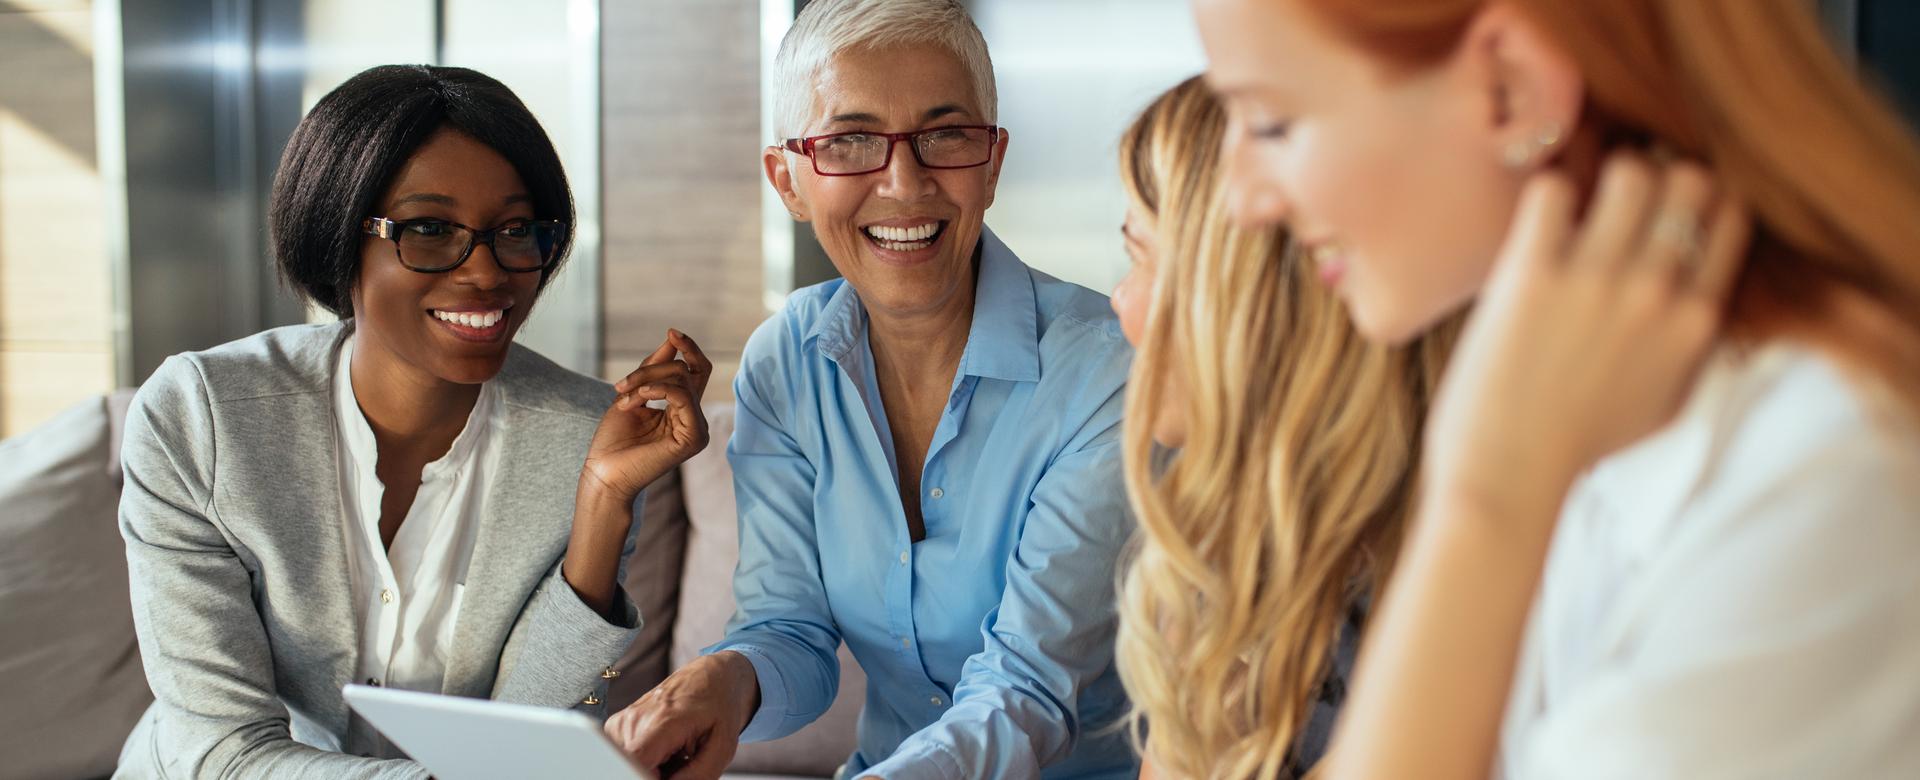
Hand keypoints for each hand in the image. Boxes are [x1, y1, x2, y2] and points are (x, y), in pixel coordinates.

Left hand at [582, 329, 712, 500]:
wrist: (603, 473)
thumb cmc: (614, 440)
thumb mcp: (633, 393)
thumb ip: (654, 368)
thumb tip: (673, 338)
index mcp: (683, 410)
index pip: (697, 371)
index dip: (689, 348)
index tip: (671, 332)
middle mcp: (694, 419)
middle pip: (687, 371)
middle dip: (653, 367)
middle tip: (622, 384)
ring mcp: (697, 429)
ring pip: (682, 380)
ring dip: (646, 380)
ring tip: (622, 396)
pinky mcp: (694, 438)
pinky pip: (682, 396)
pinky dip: (657, 389)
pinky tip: (637, 398)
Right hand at [605, 651, 760, 779]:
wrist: (710, 678)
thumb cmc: (719, 707)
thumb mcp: (723, 746)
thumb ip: (700, 774)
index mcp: (663, 721)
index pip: (635, 761)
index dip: (644, 776)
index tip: (667, 774)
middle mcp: (635, 719)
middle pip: (632, 768)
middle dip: (656, 775)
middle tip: (680, 762)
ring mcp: (622, 722)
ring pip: (629, 766)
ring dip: (652, 769)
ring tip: (674, 753)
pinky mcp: (617, 727)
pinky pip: (627, 758)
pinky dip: (646, 762)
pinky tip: (663, 751)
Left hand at [1425, 154, 1750, 517]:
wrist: (1510, 475)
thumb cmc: (1580, 444)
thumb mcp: (1666, 401)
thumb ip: (1690, 345)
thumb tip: (1698, 300)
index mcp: (1696, 320)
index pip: (1731, 217)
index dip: (1700, 201)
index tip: (1667, 210)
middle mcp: (1656, 292)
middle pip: (1688, 180)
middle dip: (1659, 178)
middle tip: (1621, 200)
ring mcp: (1596, 279)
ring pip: (1629, 172)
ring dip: (1604, 176)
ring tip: (1579, 206)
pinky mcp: (1532, 275)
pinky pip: (1551, 191)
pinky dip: (1546, 194)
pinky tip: (1536, 225)